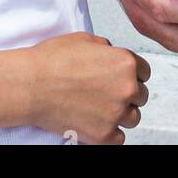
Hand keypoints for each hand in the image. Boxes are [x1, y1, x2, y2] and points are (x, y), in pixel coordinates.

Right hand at [26, 31, 150, 145]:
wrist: (31, 85)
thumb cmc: (53, 61)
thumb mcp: (86, 39)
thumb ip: (107, 48)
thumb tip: (111, 53)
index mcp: (126, 63)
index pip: (145, 72)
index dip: (133, 74)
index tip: (122, 78)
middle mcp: (126, 88)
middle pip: (141, 96)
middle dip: (127, 94)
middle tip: (108, 93)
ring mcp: (115, 113)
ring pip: (133, 118)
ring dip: (121, 114)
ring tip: (101, 108)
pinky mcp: (103, 135)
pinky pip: (119, 138)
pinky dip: (110, 133)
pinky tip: (97, 123)